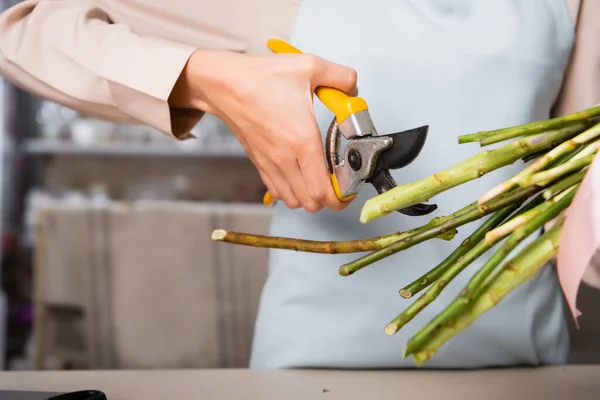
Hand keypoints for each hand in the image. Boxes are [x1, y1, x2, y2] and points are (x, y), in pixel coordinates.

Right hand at [172, 49, 357, 211]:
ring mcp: (270, 163)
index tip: (350, 188)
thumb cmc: (261, 77)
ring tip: (319, 181)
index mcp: (302, 141)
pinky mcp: (259, 162)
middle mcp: (286, 158)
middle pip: (311, 203)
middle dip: (329, 199)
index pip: (323, 190)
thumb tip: (353, 88)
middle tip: (339, 184)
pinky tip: (299, 175)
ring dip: (309, 197)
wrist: (225, 84)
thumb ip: (342, 76)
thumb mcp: (309, 66)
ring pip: (293, 201)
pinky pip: (277, 190)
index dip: (341, 197)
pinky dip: (291, 191)